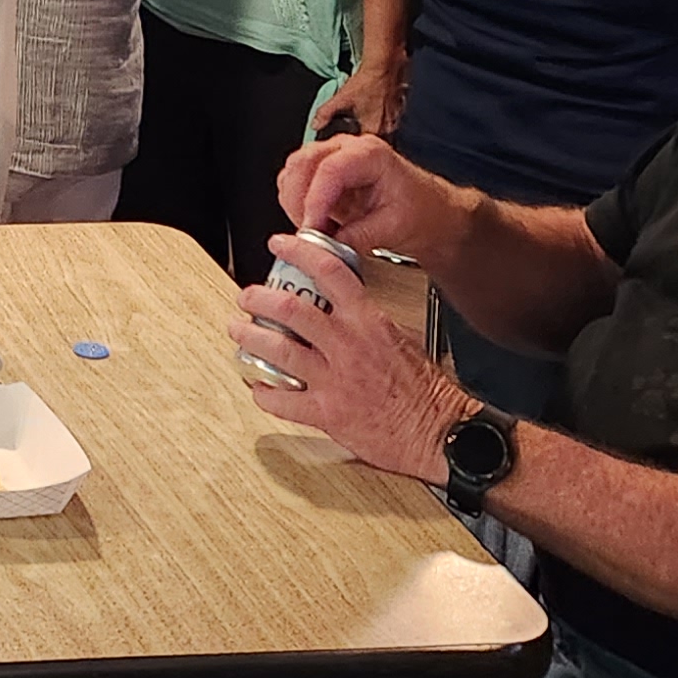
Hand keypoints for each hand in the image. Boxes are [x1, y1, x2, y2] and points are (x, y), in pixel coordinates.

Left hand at [235, 232, 466, 485]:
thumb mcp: (402, 339)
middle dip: (259, 299)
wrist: (439, 433)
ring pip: (277, 349)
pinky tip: (258, 387)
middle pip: (290, 308)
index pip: (329, 272)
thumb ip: (369, 322)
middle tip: (247, 298)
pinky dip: (264, 394)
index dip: (299, 253)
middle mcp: (347, 346)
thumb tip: (347, 309)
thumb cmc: (428, 391)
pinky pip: (283, 402)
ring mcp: (334, 380)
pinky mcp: (327, 414)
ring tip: (238, 332)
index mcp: (368, 322)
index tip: (280, 245)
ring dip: (250, 338)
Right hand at [277, 130, 461, 261]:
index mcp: (370, 154)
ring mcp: (333, 160)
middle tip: (309, 233)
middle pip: (302, 164)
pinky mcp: (325, 176)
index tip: (312, 229)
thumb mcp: (395, 228)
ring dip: (295, 204)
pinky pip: (296, 184)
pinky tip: (315, 225)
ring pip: (293, 172)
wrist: (432, 214)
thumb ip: (359, 236)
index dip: (315, 201)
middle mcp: (347, 150)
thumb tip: (326, 246)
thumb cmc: (422, 211)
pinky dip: (297, 206)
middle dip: (299, 202)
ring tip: (315, 231)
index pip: (329, 170)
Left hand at [312, 50, 405, 139]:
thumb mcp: (341, 98)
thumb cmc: (365, 83)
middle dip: (366, 137)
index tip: (350, 141)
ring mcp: (397, 118)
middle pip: (377, 141)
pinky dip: (383, 117)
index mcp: (375, 130)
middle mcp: (389, 128)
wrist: (385, 64)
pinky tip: (376, 108)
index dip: (356, 147)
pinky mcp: (401, 107)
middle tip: (356, 130)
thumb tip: (315, 125)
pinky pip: (392, 119)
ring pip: (386, 130)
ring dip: (376, 127)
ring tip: (365, 119)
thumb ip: (325, 113)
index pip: (365, 148)